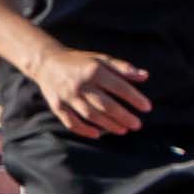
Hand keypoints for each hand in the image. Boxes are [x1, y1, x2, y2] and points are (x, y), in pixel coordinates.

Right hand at [29, 46, 150, 137]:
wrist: (46, 62)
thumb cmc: (79, 61)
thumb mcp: (101, 59)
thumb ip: (122, 68)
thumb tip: (145, 76)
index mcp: (94, 70)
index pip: (119, 87)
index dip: (135, 98)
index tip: (147, 108)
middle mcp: (81, 84)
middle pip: (106, 105)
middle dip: (123, 117)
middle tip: (137, 125)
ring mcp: (67, 96)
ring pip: (91, 115)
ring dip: (108, 125)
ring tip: (123, 130)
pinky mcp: (56, 105)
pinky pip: (71, 122)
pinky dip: (84, 130)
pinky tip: (97, 134)